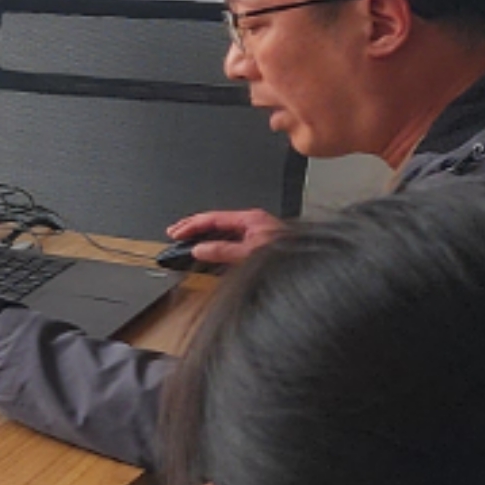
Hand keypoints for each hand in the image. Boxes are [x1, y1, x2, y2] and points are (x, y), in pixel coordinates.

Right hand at [162, 207, 287, 269]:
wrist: (309, 265)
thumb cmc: (289, 255)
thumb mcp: (250, 254)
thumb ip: (223, 251)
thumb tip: (200, 248)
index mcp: (250, 219)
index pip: (213, 218)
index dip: (192, 225)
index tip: (176, 233)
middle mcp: (253, 223)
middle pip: (216, 221)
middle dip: (193, 227)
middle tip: (175, 233)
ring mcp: (256, 233)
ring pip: (223, 230)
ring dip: (204, 235)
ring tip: (187, 240)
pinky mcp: (259, 244)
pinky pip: (231, 239)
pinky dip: (216, 243)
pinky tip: (209, 250)